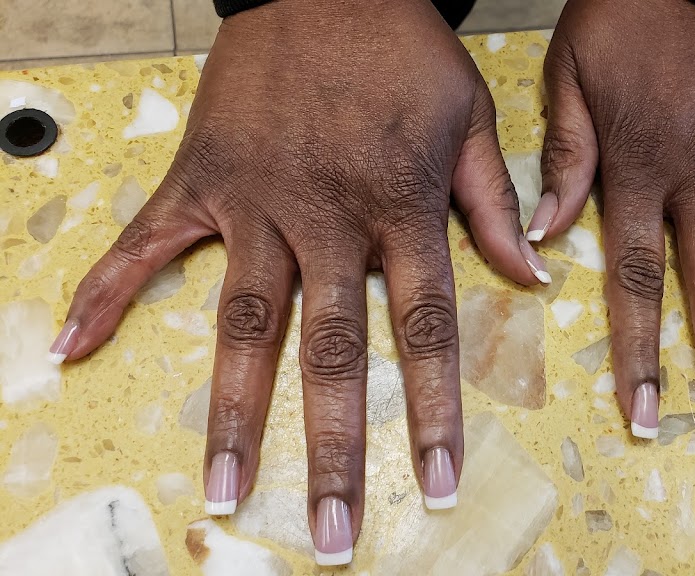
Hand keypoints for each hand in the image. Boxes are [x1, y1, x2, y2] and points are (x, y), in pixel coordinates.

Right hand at [48, 0, 547, 563]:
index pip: (423, 330)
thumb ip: (494, 204)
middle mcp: (325, 219)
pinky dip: (108, 292)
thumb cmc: (402, 46)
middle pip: (329, 351)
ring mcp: (255, 202)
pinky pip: (147, 243)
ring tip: (221, 485)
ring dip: (231, 409)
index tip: (436, 481)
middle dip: (333, 446)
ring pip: (242, 322)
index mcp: (397, 209)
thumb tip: (532, 277)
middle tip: (329, 529)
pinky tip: (73, 345)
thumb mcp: (470, 116)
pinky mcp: (201, 178)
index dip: (434, 412)